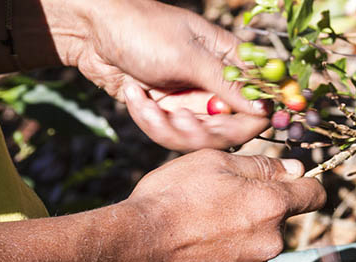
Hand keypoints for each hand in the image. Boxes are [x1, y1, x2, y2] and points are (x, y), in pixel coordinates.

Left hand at [68, 0, 270, 150]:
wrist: (90, 30)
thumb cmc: (142, 30)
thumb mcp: (188, 56)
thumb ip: (227, 85)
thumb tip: (265, 108)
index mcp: (230, 62)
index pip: (259, 102)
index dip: (250, 119)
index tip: (227, 125)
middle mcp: (215, 85)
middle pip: (229, 129)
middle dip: (198, 129)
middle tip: (176, 117)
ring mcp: (191, 100)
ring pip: (197, 137)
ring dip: (166, 125)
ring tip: (141, 98)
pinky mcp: (168, 111)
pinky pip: (169, 134)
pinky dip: (148, 120)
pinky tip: (132, 94)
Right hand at [122, 151, 324, 261]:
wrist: (137, 246)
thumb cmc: (173, 197)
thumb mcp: (215, 162)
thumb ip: (261, 166)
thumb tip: (295, 169)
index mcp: (272, 206)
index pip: (315, 194)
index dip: (304, 182)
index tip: (288, 178)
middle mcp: (271, 241)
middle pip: (282, 217)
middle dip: (261, 204)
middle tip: (223, 194)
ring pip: (260, 239)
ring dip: (243, 227)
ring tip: (203, 218)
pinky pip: (240, 258)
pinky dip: (226, 248)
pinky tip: (197, 239)